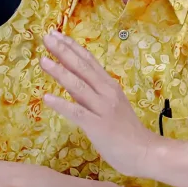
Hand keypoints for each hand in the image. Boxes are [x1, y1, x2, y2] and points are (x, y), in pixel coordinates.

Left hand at [40, 31, 158, 177]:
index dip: (72, 46)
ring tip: (43, 61)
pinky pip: (77, 113)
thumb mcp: (110, 104)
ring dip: (60, 73)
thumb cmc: (127, 130)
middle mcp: (106, 92)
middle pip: (82, 68)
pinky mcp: (97, 126)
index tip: (56, 34)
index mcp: (109, 85)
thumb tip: (72, 80)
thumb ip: (92, 92)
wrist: (144, 151)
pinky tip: (47, 98)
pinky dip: (62, 105)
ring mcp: (102, 109)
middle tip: (46, 38)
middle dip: (63, 52)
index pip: (88, 60)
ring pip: (78, 86)